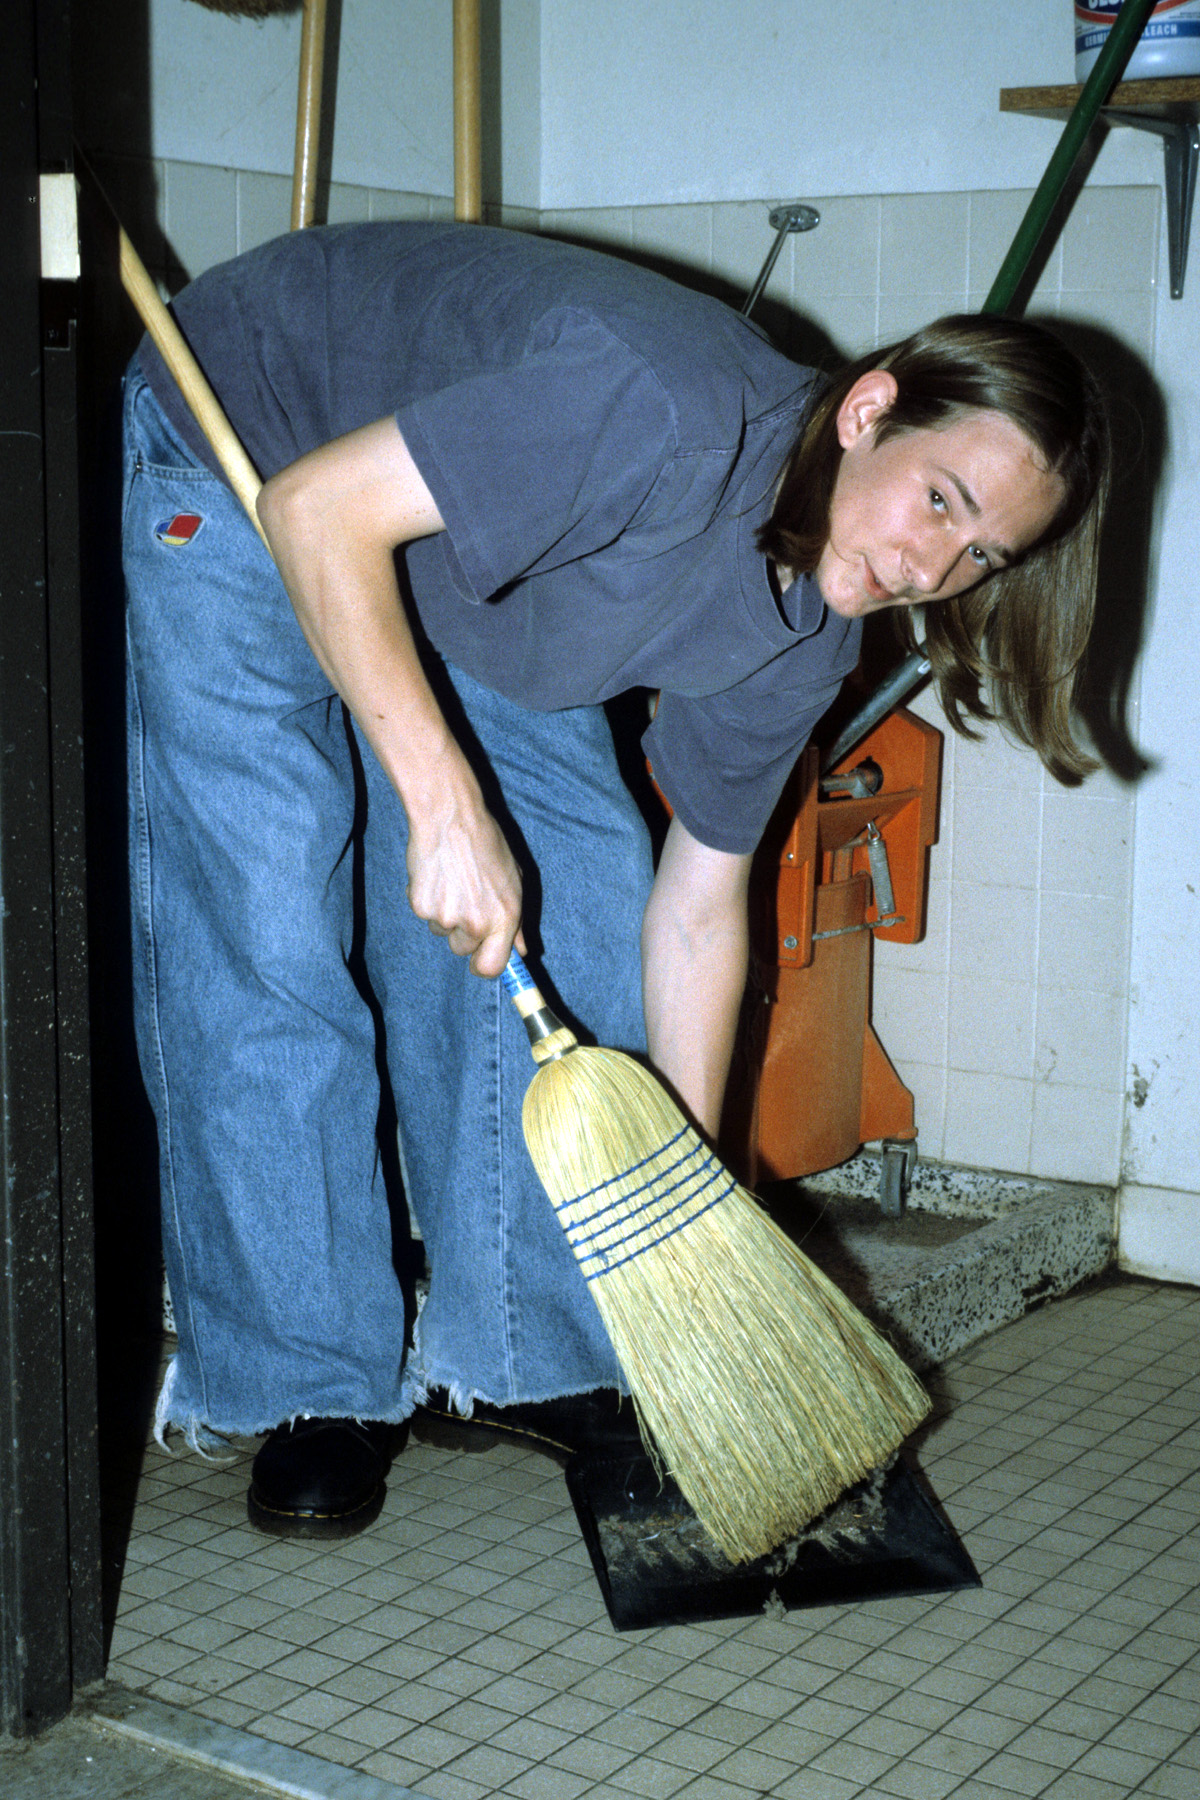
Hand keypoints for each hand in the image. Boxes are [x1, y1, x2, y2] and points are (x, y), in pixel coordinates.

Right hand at [404, 769, 524, 977]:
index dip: (484, 967)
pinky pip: (424, 915)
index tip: (479, 961)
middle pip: (462, 950)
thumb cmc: (486, 843)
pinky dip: (427, 899)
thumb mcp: (514, 880)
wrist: (450, 817)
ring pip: (441, 931)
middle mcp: (477, 922)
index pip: (492, 967)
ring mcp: (447, 916)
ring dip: (445, 915)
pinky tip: (436, 875)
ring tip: (452, 881)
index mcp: (505, 917)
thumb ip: (518, 921)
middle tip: (465, 898)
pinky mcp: (422, 907)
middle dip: (462, 932)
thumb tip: (523, 950)